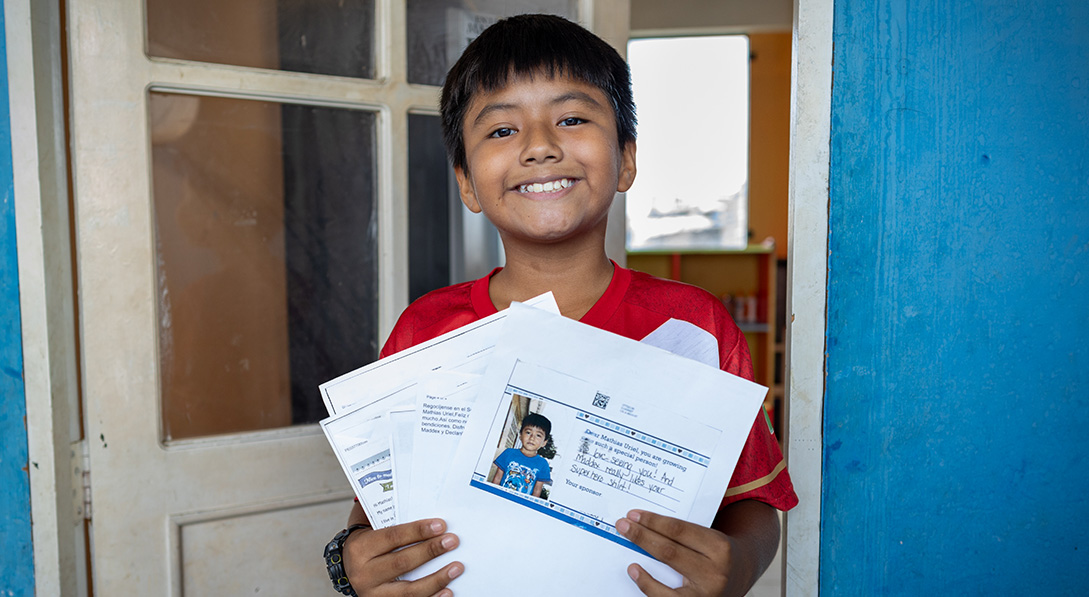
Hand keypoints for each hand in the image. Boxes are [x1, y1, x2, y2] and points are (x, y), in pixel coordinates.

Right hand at [343, 517, 462, 596]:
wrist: (352, 571)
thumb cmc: (368, 546)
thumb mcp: (372, 530)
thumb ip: (393, 520)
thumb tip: (426, 514)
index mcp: (361, 549)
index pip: (392, 537)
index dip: (418, 531)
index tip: (440, 525)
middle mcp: (363, 574)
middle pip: (402, 563)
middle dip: (430, 551)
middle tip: (452, 542)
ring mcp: (373, 594)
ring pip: (409, 590)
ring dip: (436, 579)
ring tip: (456, 568)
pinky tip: (447, 591)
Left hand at [616, 509, 738, 595]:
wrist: (741, 577)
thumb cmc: (717, 554)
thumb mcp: (710, 539)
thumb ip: (684, 535)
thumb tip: (646, 526)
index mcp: (719, 547)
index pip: (678, 530)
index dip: (653, 521)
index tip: (633, 515)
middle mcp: (715, 572)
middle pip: (669, 551)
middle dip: (642, 536)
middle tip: (623, 525)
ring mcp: (706, 594)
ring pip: (666, 575)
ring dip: (642, 557)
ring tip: (627, 544)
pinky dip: (647, 585)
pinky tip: (635, 572)